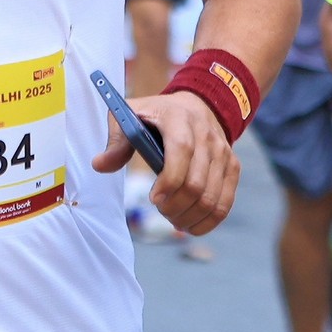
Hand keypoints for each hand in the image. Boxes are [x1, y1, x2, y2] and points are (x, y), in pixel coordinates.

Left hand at [92, 89, 240, 233]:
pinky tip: (190, 226)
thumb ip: (116, 141)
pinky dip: (209, 221)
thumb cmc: (156, 115)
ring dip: (189, 217)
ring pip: (211, 198)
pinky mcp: (232, 166)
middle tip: (160, 210)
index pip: (181, 151)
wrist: (196, 104)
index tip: (152, 199)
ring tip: (172, 219)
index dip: (168, 180)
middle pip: (196, 183)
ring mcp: (222, 152)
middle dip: (175, 206)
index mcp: (179, 119)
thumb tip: (99, 165)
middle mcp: (206, 135)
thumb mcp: (131, 116)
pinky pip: (226, 202)